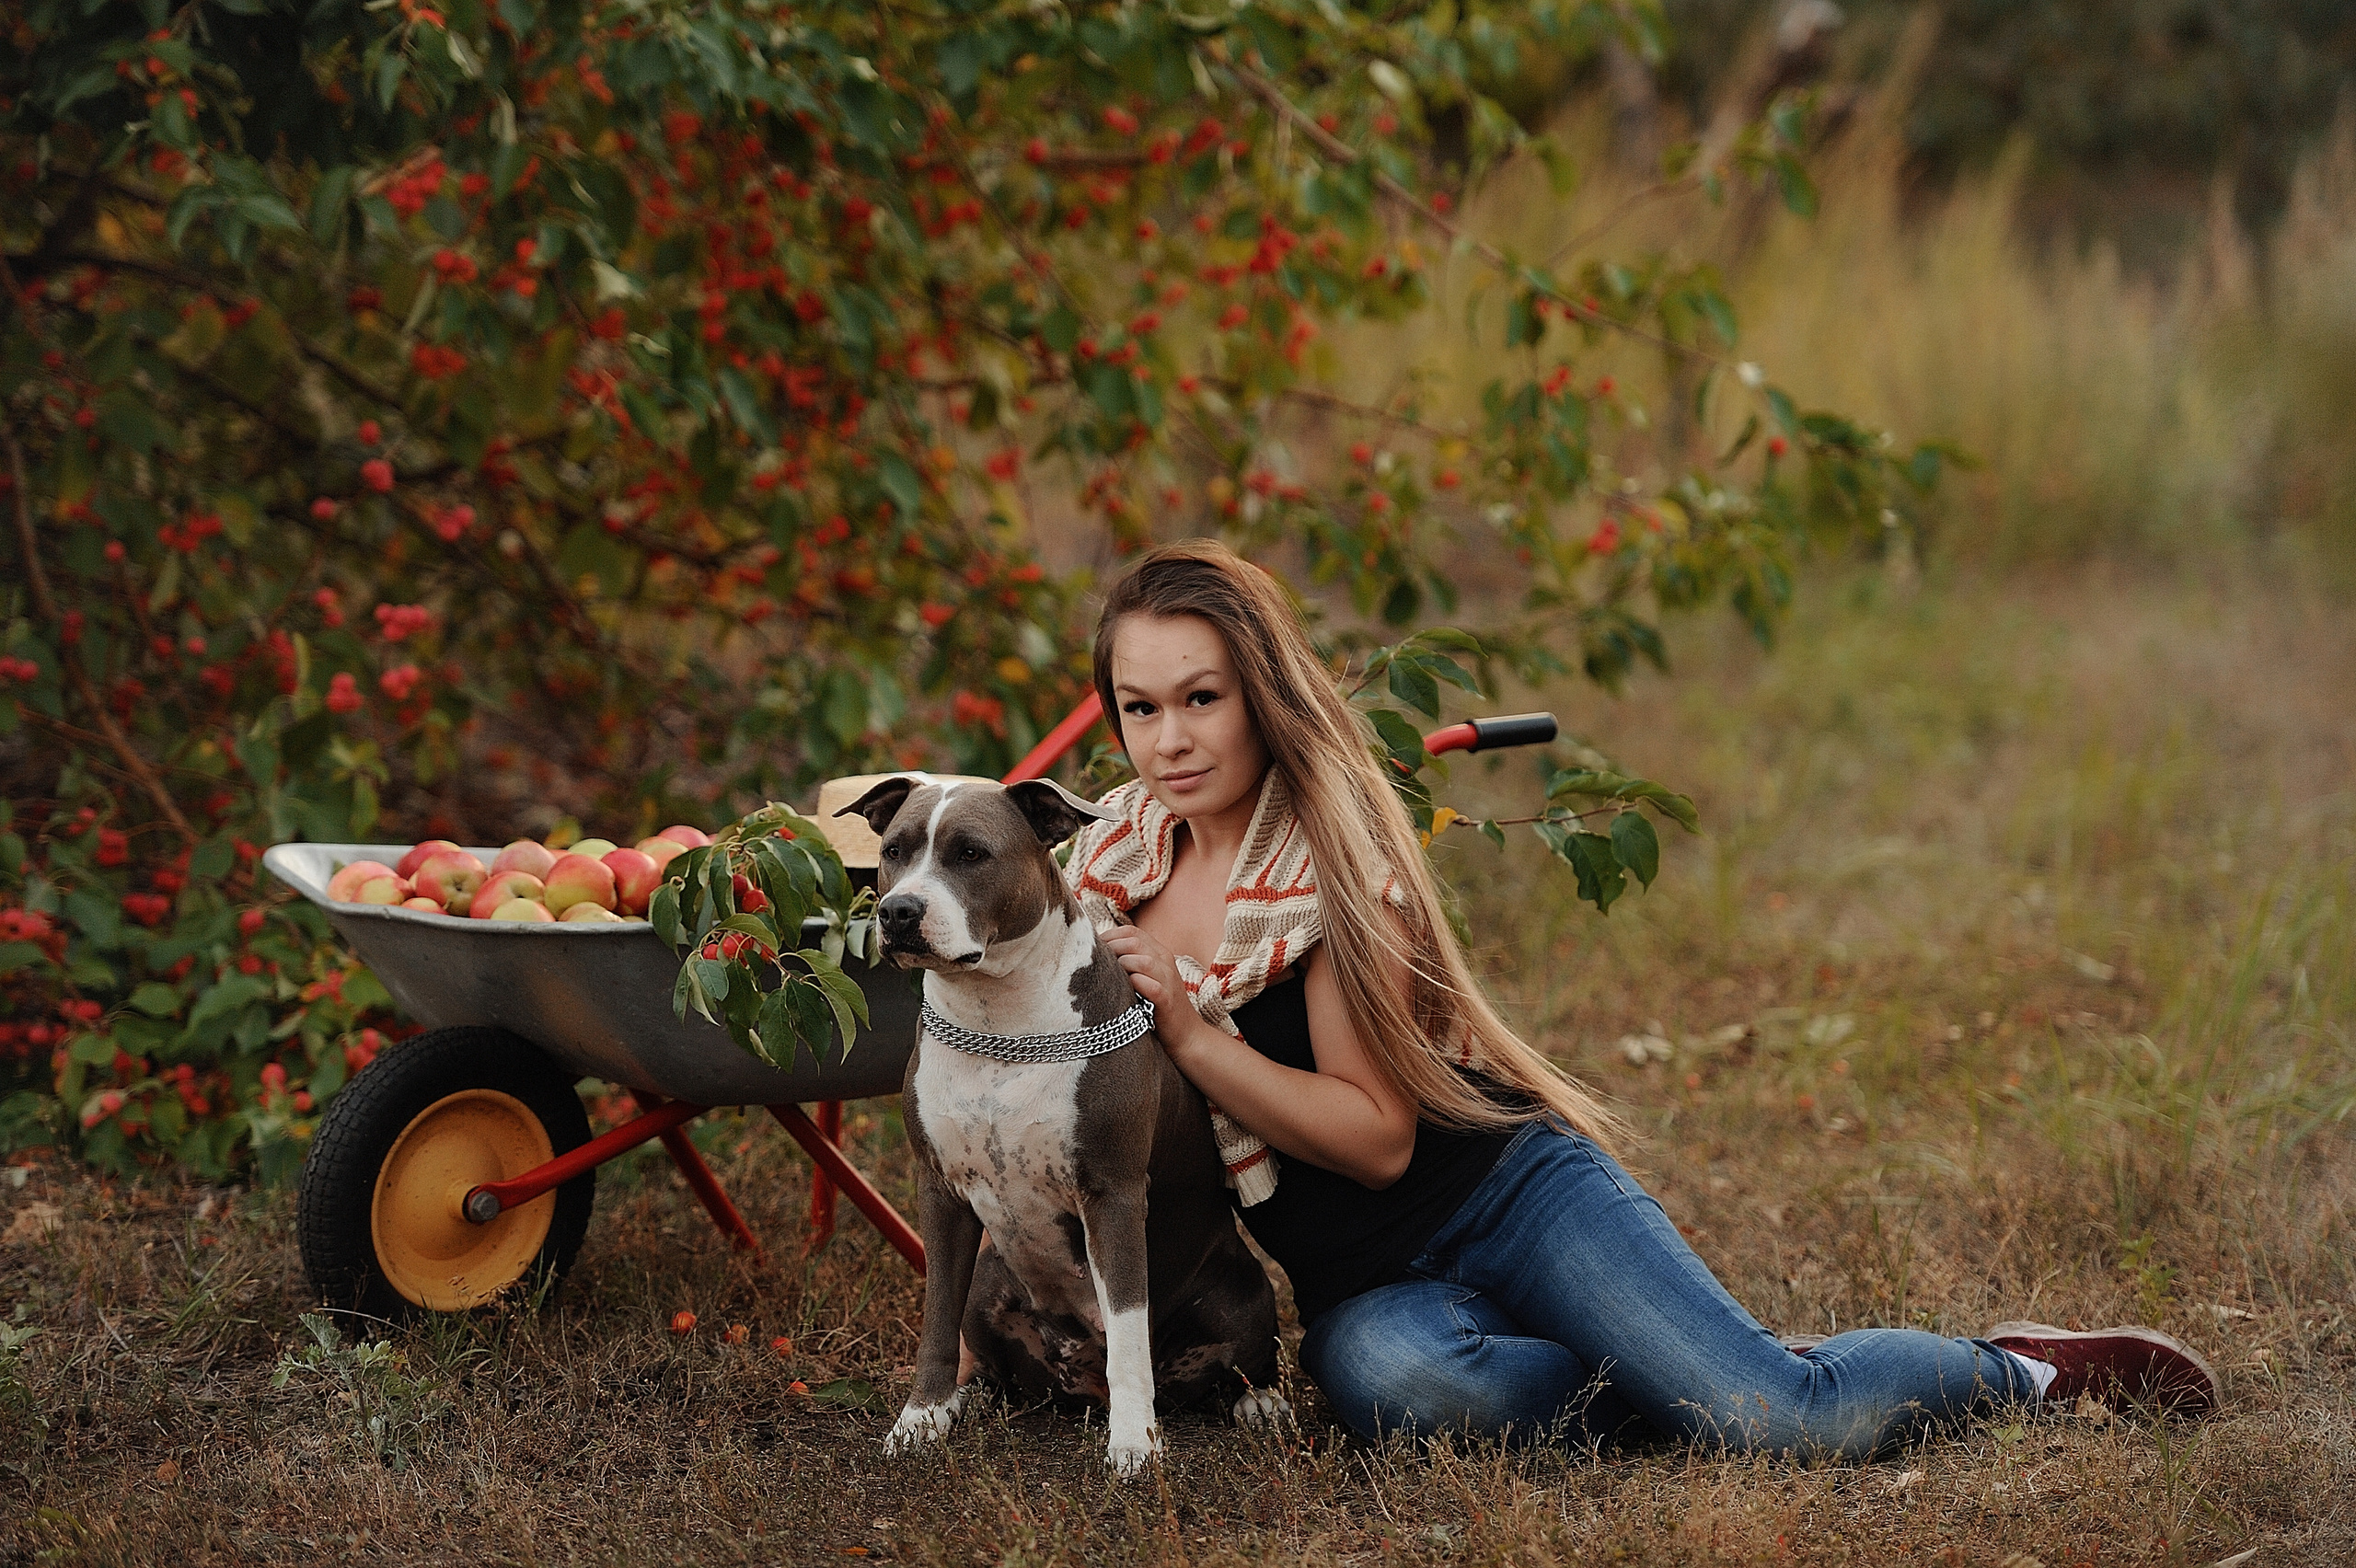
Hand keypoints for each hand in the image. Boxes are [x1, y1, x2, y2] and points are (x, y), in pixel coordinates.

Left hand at [1099, 925, 1209, 1051]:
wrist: (1188, 1034)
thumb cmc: (1158, 1006)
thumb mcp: (1148, 977)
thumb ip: (1131, 962)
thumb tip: (1100, 954)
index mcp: (1159, 953)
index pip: (1131, 931)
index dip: (1109, 936)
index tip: (1094, 949)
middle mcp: (1165, 962)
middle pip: (1134, 941)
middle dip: (1111, 949)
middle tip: (1096, 964)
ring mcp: (1168, 981)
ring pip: (1143, 961)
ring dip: (1122, 966)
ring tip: (1110, 978)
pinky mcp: (1167, 1001)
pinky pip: (1151, 986)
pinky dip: (1135, 984)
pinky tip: (1125, 991)